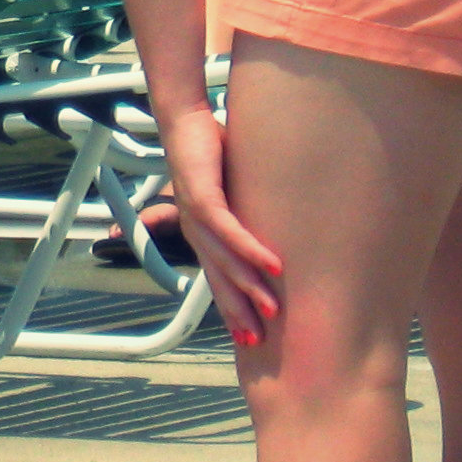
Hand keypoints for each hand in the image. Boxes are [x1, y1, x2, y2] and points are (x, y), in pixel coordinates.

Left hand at [157, 100, 282, 345]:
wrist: (185, 121)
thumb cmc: (211, 154)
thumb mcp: (234, 191)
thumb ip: (248, 212)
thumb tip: (276, 230)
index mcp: (202, 232)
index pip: (218, 277)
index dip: (232, 307)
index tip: (249, 337)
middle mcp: (195, 229)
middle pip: (219, 278)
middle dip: (239, 310)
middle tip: (259, 341)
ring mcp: (195, 214)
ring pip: (224, 259)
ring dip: (249, 286)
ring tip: (272, 310)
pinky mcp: (201, 194)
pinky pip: (228, 228)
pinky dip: (249, 248)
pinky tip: (271, 266)